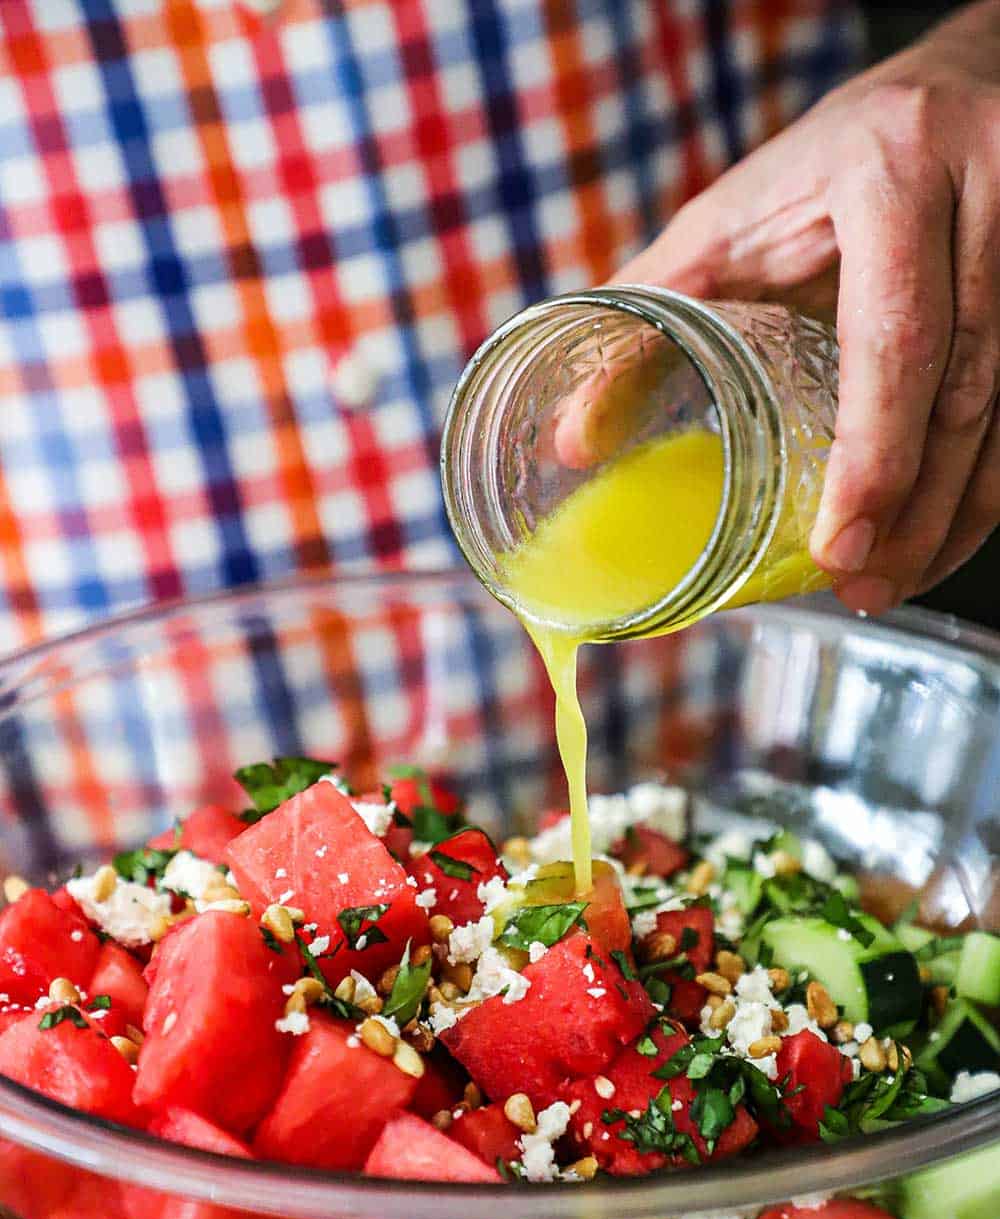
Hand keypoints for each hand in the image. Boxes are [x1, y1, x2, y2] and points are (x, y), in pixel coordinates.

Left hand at [612, 2, 999, 613]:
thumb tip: (573, 438)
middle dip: (916, 509)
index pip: (897, 337)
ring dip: (958, 514)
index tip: (841, 544)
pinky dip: (988, 480)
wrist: (958, 85)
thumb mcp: (732, 218)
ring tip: (893, 581)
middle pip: (967, 389)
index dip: (876, 455)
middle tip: (861, 584)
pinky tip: (944, 530)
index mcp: (890, 171)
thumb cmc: (828, 162)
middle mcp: (987, 190)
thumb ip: (651, 313)